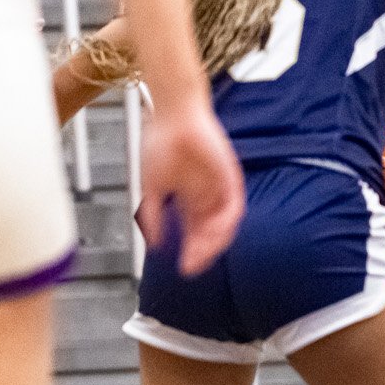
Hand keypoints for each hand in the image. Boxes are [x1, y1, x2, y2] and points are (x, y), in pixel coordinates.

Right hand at [137, 98, 244, 277]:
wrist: (172, 115)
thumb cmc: (160, 143)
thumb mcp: (151, 187)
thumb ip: (152, 215)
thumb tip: (154, 244)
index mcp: (189, 200)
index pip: (194, 233)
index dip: (190, 251)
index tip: (183, 268)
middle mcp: (207, 197)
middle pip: (210, 233)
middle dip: (202, 252)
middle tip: (192, 266)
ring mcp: (220, 188)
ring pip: (224, 225)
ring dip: (214, 242)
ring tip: (201, 253)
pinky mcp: (230, 177)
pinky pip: (234, 206)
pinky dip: (225, 222)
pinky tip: (213, 232)